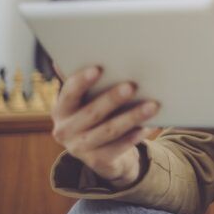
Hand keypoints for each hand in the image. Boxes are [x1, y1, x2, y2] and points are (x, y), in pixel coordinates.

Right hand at [51, 66, 159, 187]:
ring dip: (132, 117)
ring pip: (109, 130)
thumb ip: (85, 80)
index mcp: (61, 109)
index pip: (69, 92)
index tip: (98, 68)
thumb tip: (79, 50)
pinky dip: (136, 135)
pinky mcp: (97, 162)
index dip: (82, 81)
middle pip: (92, 113)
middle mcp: (65, 130)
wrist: (102, 154)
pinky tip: (151, 125)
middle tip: (132, 85)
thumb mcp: (87, 99)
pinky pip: (120, 147)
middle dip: (113, 98)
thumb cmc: (97, 114)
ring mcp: (80, 148)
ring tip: (153, 105)